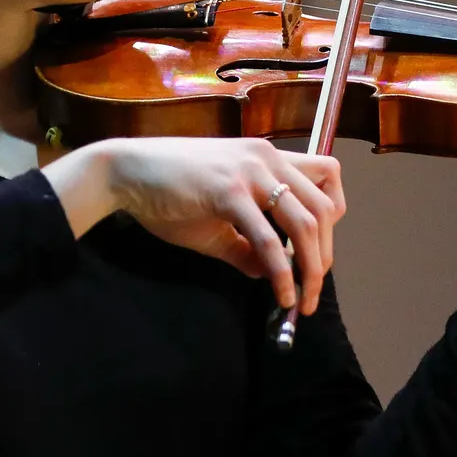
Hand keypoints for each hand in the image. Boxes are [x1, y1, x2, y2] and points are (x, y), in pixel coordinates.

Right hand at [50, 137, 343, 314]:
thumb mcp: (217, 218)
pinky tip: (280, 295)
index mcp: (266, 157)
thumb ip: (247, 245)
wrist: (124, 172)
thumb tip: (272, 274)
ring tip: (302, 299)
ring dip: (312, 269)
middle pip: (324, 208)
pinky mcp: (228, 192)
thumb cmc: (166, 191)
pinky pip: (269, 240)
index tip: (316, 249)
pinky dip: (281, 272)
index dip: (332, 218)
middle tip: (311, 288)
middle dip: (325, 255)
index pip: (328, 177)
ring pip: (306, 223)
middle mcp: (266, 158)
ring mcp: (249, 172)